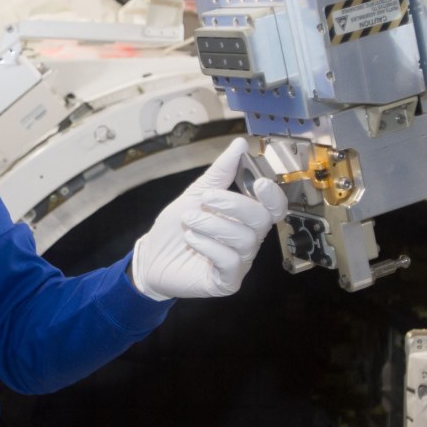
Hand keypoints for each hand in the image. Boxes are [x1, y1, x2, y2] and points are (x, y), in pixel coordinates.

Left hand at [130, 137, 287, 300]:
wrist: (151, 256)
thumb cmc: (177, 225)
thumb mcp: (196, 194)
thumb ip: (220, 173)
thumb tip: (239, 144)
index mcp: (246, 218)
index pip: (274, 207)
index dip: (272, 195)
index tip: (258, 181)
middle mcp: (248, 240)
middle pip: (261, 220)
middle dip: (234, 204)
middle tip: (205, 199)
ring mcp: (240, 263)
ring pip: (244, 240)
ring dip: (214, 224)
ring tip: (189, 220)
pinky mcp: (226, 282)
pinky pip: (230, 262)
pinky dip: (209, 246)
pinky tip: (191, 238)